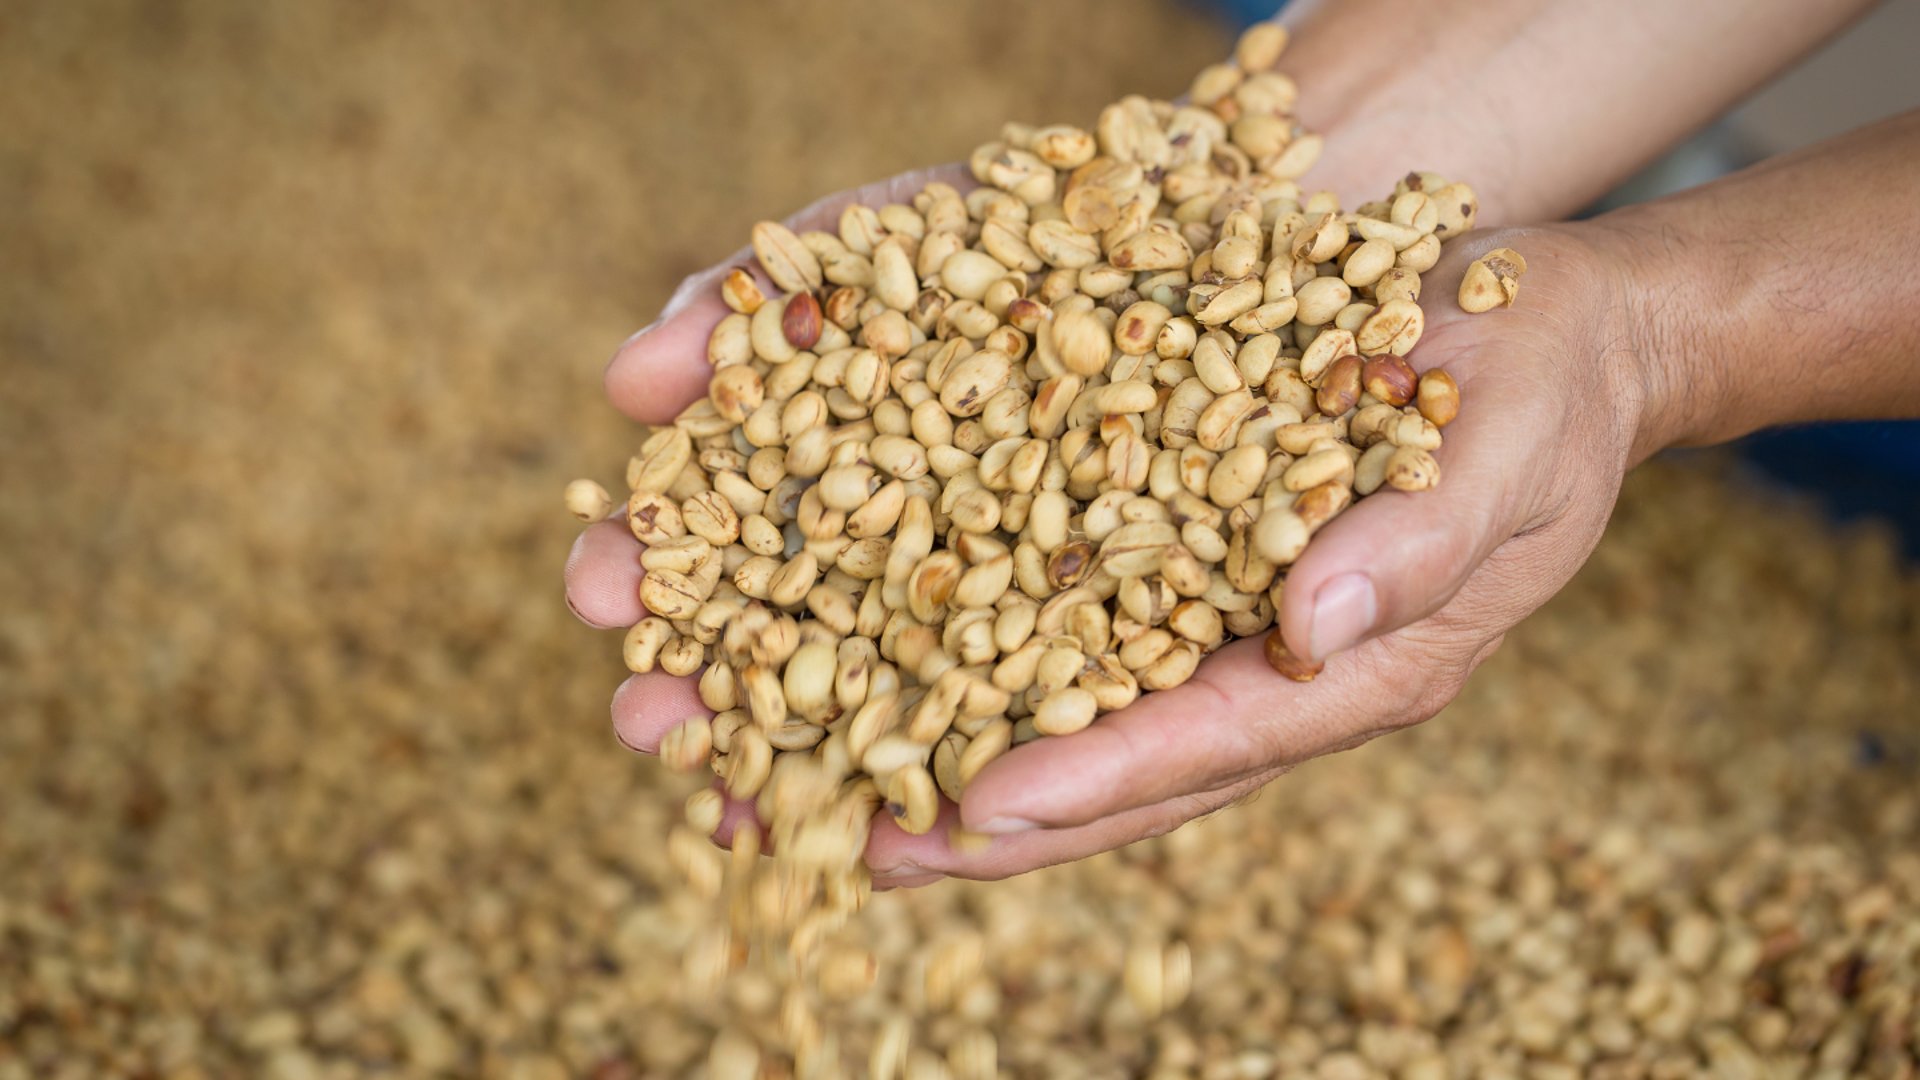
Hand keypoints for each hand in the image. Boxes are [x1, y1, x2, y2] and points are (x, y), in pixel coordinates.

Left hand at [566, 206, 1654, 887]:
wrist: (1530, 321)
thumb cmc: (1536, 386)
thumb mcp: (1507, 446)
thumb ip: (1418, 542)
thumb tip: (1309, 627)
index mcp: (1341, 671)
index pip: (1196, 745)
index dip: (1086, 782)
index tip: (968, 816)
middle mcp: (1241, 660)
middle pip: (1082, 755)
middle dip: (943, 794)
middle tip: (805, 828)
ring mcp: (1188, 606)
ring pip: (1026, 686)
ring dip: (892, 714)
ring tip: (754, 748)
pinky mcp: (1144, 536)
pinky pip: (1022, 592)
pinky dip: (921, 612)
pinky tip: (814, 610)